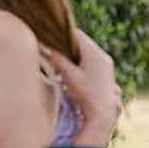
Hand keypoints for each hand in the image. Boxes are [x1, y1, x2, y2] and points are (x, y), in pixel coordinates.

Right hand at [43, 31, 121, 145]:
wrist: (103, 113)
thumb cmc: (87, 95)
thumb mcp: (69, 76)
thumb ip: (57, 60)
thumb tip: (43, 46)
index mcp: (95, 54)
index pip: (77, 34)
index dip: (62, 34)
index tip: (49, 36)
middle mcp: (103, 56)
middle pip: (82, 42)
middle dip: (66, 44)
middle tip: (52, 47)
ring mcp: (106, 64)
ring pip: (86, 51)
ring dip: (73, 53)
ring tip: (60, 58)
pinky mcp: (105, 72)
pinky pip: (90, 59)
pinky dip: (80, 60)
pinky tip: (71, 69)